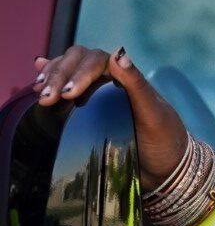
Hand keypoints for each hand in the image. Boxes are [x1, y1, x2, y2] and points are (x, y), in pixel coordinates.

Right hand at [34, 47, 187, 190]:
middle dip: (59, 76)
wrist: (166, 172)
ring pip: (68, 72)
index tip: (68, 94)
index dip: (78, 72)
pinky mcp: (87, 111)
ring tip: (39, 92)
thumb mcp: (154, 115)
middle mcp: (110, 81)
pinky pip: (67, 88)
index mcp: (127, 77)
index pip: (95, 61)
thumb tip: (118, 54)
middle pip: (77, 63)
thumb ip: (137, 85)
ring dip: (51, 78)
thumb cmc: (165, 141)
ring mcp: (97, 94)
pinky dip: (52, 80)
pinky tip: (38, 78)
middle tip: (46, 98)